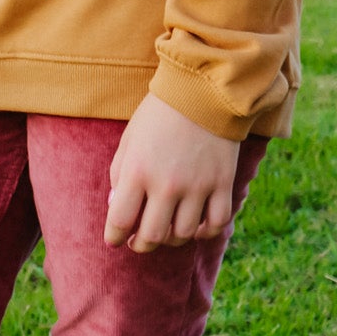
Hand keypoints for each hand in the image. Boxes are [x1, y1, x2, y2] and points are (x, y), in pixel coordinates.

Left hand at [104, 94, 238, 251]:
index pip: (120, 221)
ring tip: (166, 230)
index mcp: (137, 171)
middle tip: (138, 242)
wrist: (202, 90)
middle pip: (152, 236)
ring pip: (184, 234)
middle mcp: (166, 184)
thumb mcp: (129, 139)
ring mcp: (197, 186)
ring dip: (172, 239)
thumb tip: (116, 208)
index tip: (114, 239)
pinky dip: (205, 231)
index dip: (114, 237)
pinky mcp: (222, 184)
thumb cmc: (158, 113)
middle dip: (141, 245)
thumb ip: (119, 175)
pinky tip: (195, 226)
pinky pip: (216, 223)